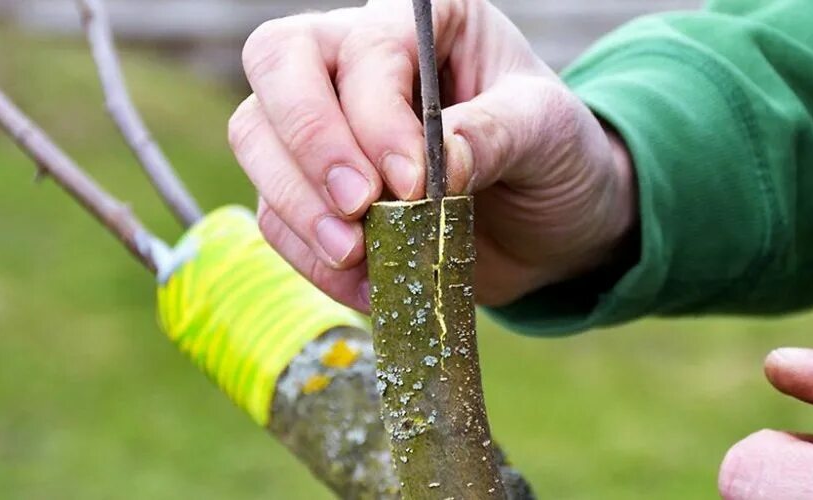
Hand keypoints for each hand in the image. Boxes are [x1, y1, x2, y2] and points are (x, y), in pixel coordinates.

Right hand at [228, 0, 636, 311]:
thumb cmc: (557, 156)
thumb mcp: (548, 133)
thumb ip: (491, 136)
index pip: (364, 49)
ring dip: (297, 205)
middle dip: (310, 145)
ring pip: (256, 137)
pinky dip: (309, 257)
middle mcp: (359, 57)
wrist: (556, 224)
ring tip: (356, 255)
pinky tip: (365, 282)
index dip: (374, 117)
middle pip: (277, 64)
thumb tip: (433, 164)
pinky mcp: (314, 191)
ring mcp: (326, 123)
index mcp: (421, 24)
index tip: (413, 183)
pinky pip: (276, 215)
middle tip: (358, 210)